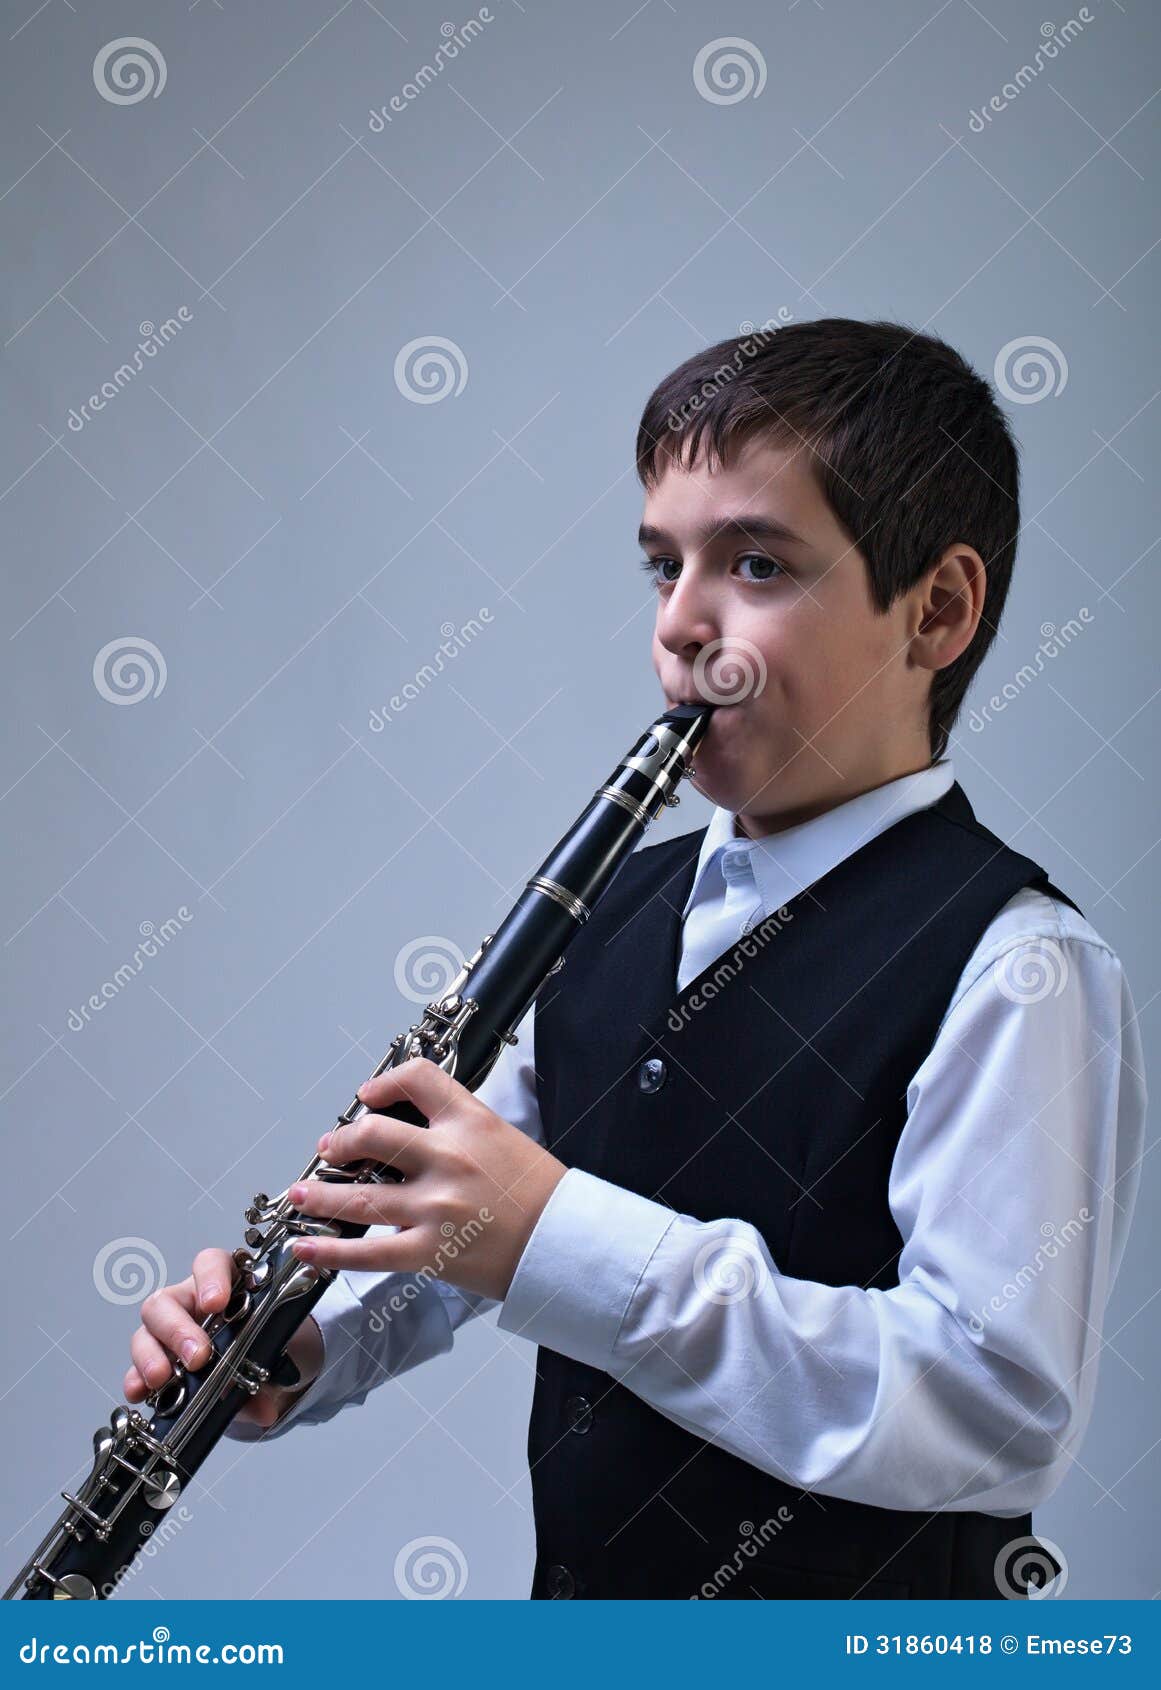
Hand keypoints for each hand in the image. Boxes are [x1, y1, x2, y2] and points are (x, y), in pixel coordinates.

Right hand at [125, 1248, 323, 1428]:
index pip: (210, 1263)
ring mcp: (168, 1330)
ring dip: (151, 1356)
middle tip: (197, 1357)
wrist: (264, 1367)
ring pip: (145, 1331)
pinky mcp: (156, 1360)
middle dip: (178, 1329)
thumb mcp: (274, 1353)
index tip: (216, 1303)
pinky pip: (137, 1367)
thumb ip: (266, 1376)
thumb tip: (265, 1409)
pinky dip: (136, 1380)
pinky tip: (140, 1393)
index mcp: (224, 1284)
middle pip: (166, 1301)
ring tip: (162, 1378)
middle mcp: (190, 1302)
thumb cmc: (268, 1342)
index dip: (210, 1278)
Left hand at [287, 1056, 567, 1300]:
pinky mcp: (429, 1251)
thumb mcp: (504, 1137)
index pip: (417, 1079)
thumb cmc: (541, 1193)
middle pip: (373, 1134)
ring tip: (299, 1194)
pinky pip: (367, 1253)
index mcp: (470, 1122)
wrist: (566, 1243)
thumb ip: (459, 1128)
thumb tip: (414, 1129)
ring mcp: (435, 1206)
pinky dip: (329, 1252)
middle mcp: (447, 1158)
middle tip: (329, 1150)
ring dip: (319, 1195)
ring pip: (358, 1197)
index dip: (384, 1083)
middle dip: (340, 1143)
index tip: (367, 1097)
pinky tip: (305, 1248)